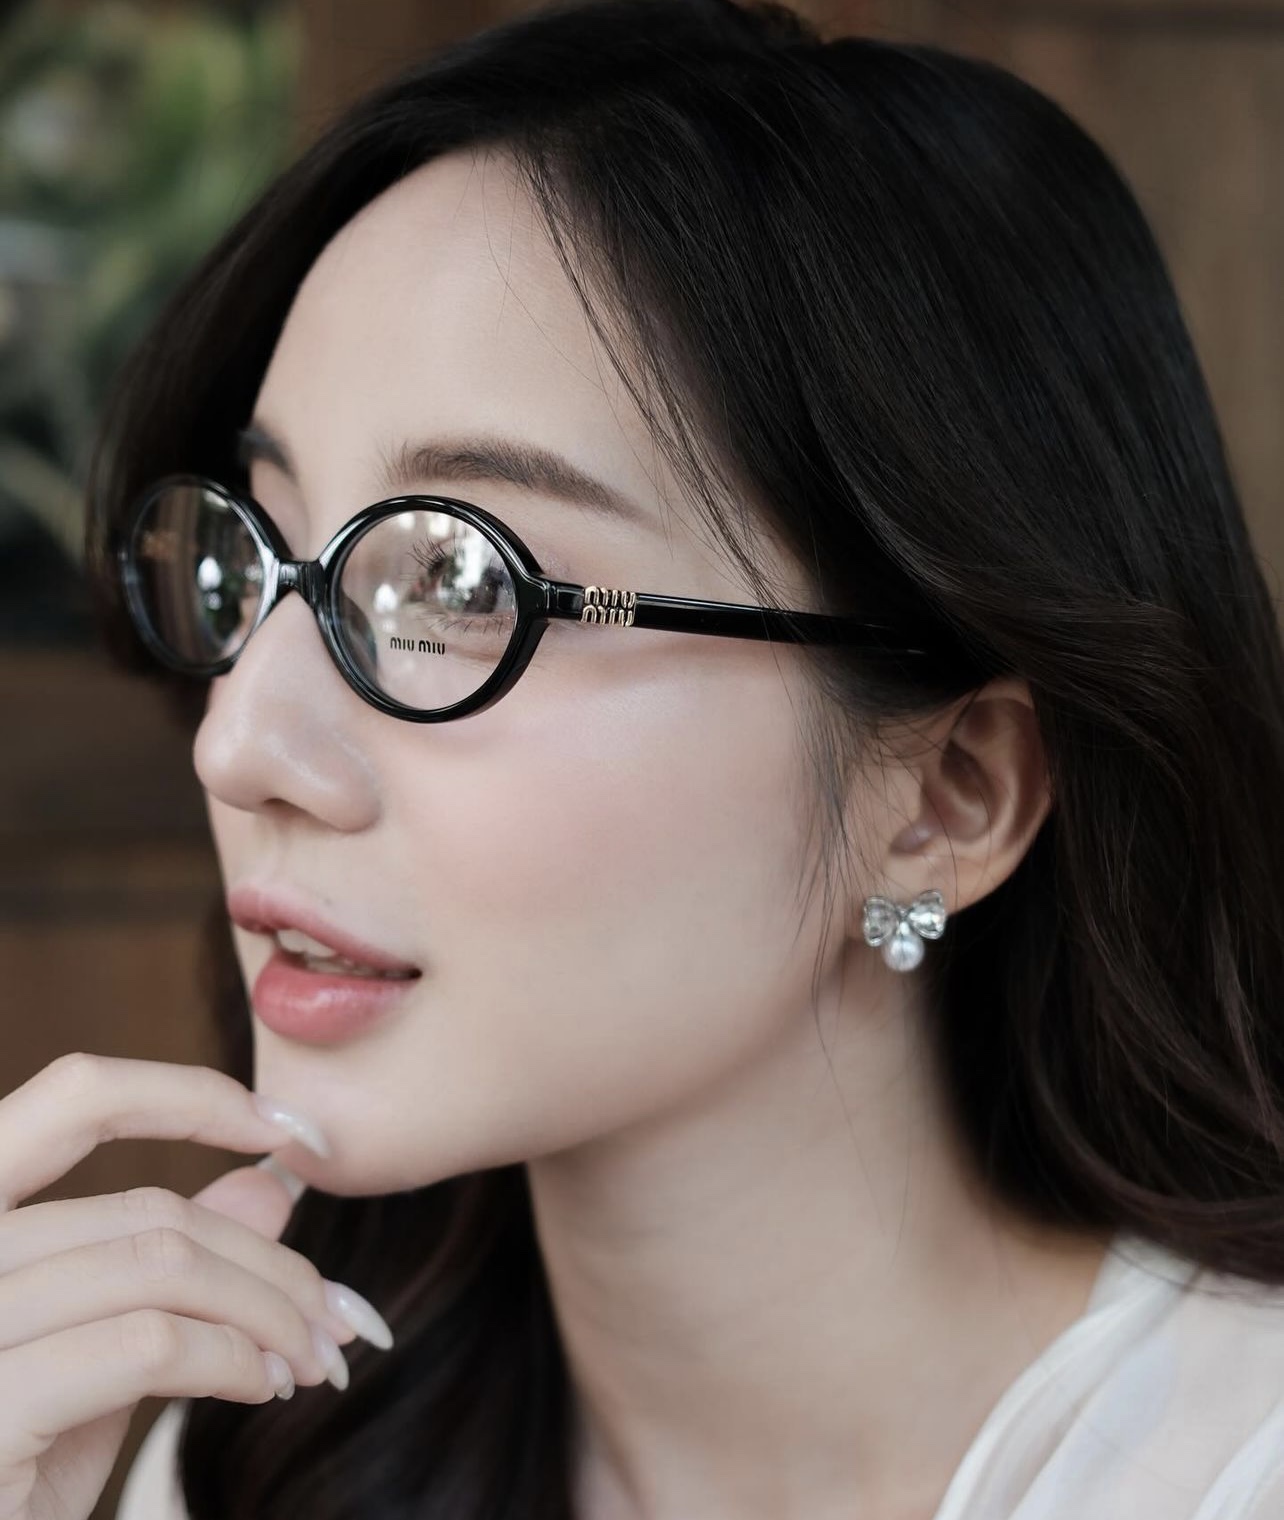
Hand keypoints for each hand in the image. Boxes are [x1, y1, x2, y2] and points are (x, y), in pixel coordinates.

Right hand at [0, 1054, 369, 1519]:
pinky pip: (146, 1345)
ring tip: (309, 1356)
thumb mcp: (87, 1357)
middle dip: (266, 1258)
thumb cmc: (7, 1475)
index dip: (188, 1096)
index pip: (71, 1101)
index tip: (284, 1126)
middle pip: (146, 1211)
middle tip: (331, 1312)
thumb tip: (267, 1182)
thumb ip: (159, 1266)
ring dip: (267, 1312)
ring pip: (160, 1267)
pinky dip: (231, 1358)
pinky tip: (260, 1385)